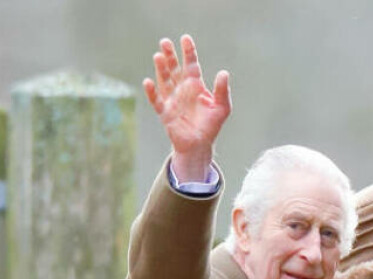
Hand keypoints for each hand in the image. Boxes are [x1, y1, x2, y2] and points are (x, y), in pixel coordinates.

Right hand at [143, 35, 231, 181]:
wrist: (199, 146)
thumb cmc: (211, 126)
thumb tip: (224, 72)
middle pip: (174, 68)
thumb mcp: (222, 108)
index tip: (185, 38)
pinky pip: (157, 101)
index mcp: (195, 85)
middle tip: (165, 42)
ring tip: (158, 56)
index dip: (188, 51)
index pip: (191, 64)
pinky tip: (148, 82)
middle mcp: (181, 89)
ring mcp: (172, 100)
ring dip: (161, 69)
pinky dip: (152, 92)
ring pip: (164, 81)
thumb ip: (222, 91)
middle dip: (170, 55)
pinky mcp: (165, 113)